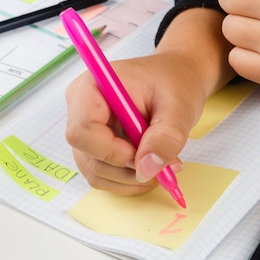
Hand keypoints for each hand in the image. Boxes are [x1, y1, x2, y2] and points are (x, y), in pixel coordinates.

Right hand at [65, 53, 201, 194]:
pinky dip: (130, 181)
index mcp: (92, 88)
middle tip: (166, 165)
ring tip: (164, 164)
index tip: (145, 154)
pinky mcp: (94, 148)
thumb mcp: (179, 107)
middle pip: (89, 157)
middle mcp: (80, 110)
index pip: (83, 131)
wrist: (178, 78)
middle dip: (129, 169)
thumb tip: (146, 170)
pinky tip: (152, 166)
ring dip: (133, 179)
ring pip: (96, 172)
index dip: (112, 152)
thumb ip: (165, 138)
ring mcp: (85, 132)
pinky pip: (104, 176)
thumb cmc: (175, 83)